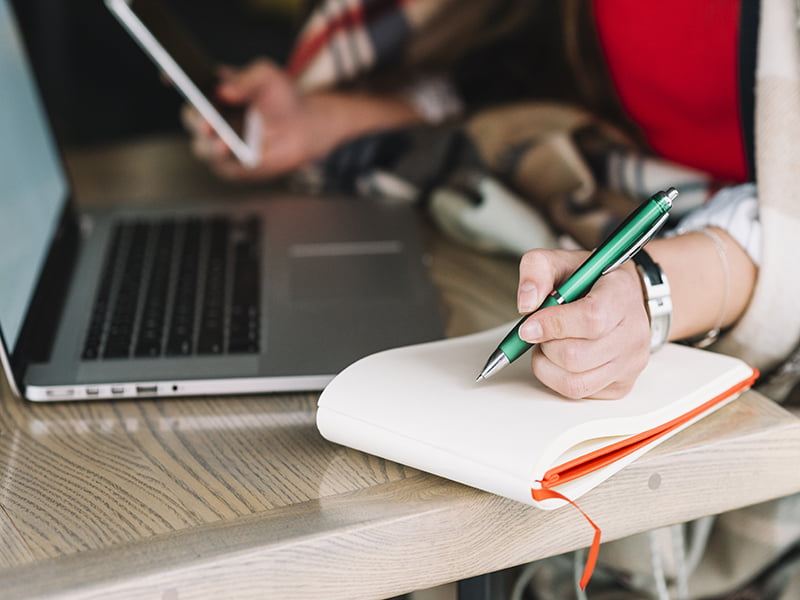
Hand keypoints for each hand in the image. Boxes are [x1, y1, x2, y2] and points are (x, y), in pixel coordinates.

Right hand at [181, 59, 333, 179]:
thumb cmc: (282, 98)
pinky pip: (222, 167)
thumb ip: (247, 79)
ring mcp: (216, 143)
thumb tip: (224, 91)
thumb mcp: (268, 77)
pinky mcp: (229, 166)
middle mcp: (209, 117)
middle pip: (190, 118)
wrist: (303, 128)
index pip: (184, 83)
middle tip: (209, 123)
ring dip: (211, 146)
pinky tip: (241, 159)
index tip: (169, 76)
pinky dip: (230, 163)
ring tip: (224, 144)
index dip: (172, 77)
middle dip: (198, 121)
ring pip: (201, 147)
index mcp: (212, 90)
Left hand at [516, 249, 650, 399]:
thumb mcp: (560, 261)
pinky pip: (578, 393)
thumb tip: (526, 303)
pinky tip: (560, 358)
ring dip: (548, 364)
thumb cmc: (591, 281)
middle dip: (546, 345)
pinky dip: (557, 378)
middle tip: (541, 331)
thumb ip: (537, 270)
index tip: (528, 325)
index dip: (553, 325)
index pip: (591, 319)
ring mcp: (631, 363)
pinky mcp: (622, 385)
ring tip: (549, 344)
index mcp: (622, 294)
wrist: (624, 297)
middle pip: (576, 356)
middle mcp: (633, 332)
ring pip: (574, 381)